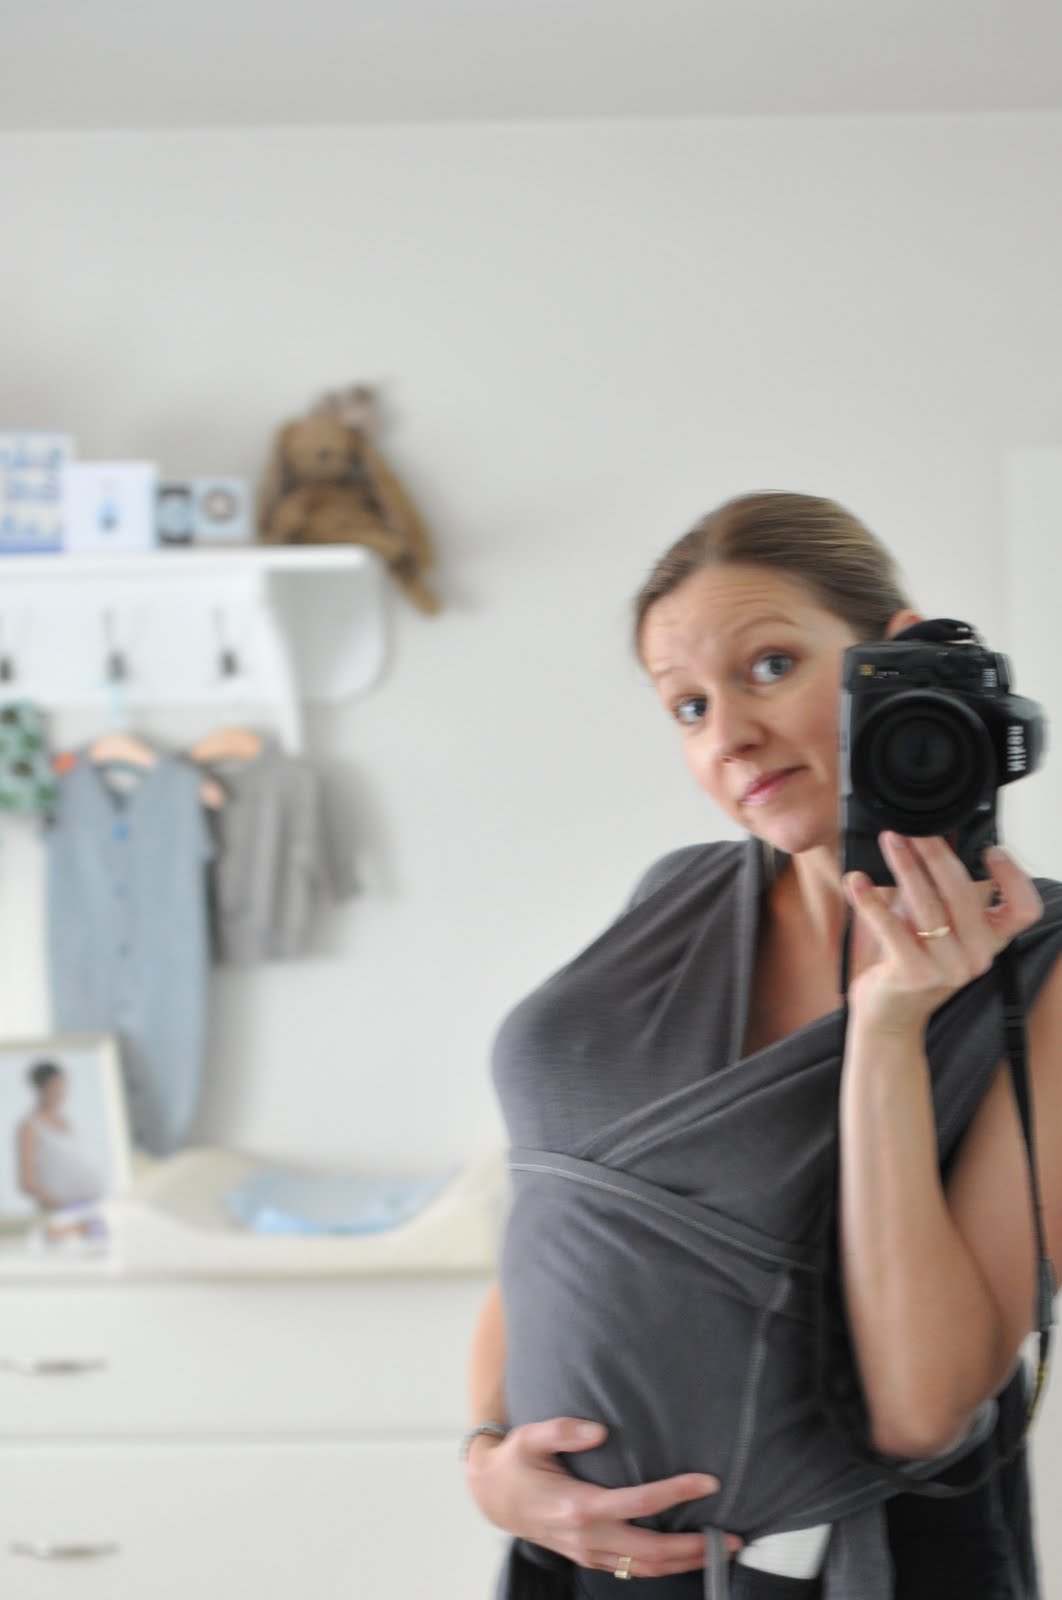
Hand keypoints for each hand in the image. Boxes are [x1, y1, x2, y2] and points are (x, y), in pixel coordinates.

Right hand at [465, 1416, 738, 1578]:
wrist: (493, 1496)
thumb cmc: (516, 1462)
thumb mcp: (531, 1437)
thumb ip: (564, 1430)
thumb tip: (601, 1431)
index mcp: (578, 1505)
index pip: (639, 1503)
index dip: (677, 1493)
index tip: (709, 1482)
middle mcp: (587, 1536)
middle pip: (652, 1550)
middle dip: (696, 1547)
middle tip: (733, 1538)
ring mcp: (589, 1552)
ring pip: (646, 1568)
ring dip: (686, 1563)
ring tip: (720, 1551)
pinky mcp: (589, 1557)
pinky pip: (632, 1569)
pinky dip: (662, 1567)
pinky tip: (683, 1555)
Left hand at [843, 833, 1042, 1034]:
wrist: (890, 1012)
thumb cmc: (912, 958)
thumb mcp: (936, 921)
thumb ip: (940, 889)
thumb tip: (929, 841)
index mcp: (991, 940)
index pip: (1024, 910)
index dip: (1014, 878)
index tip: (990, 849)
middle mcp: (977, 956)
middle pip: (965, 896)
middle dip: (937, 856)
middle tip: (915, 832)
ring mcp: (947, 969)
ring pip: (928, 907)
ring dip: (905, 869)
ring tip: (890, 842)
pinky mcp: (913, 975)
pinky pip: (892, 930)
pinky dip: (872, 902)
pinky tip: (857, 882)